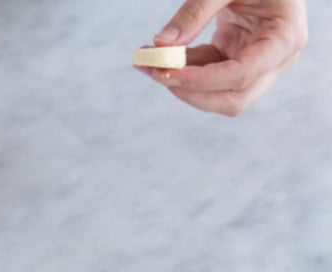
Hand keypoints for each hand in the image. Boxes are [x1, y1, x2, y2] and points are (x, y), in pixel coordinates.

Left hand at [136, 0, 306, 114]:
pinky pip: (209, 77)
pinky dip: (183, 70)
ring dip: (182, 84)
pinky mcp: (238, 61)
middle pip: (233, 98)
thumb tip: (162, 43)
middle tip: (154, 72)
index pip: (241, 75)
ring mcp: (258, 64)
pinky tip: (158, 56)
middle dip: (191, 92)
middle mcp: (277, 60)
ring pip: (219, 95)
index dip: (203, 80)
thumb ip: (196, 11)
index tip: (167, 71)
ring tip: (148, 61)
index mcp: (285, 38)